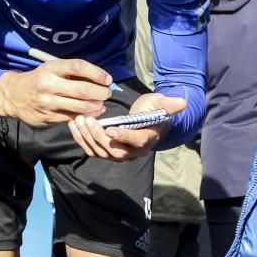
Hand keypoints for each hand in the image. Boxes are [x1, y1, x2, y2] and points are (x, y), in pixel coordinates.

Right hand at [0, 58, 113, 126]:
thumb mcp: (51, 69)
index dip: (96, 73)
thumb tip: (99, 78)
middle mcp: (49, 85)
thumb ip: (71, 73)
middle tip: (107, 93)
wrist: (14, 95)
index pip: (78, 67)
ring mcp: (48, 103)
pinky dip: (87, 116)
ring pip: (80, 107)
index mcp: (51, 68)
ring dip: (96, 106)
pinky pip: (73, 117)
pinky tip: (92, 112)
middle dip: (100, 93)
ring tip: (101, 103)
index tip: (108, 79)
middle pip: (82, 90)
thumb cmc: (39, 79)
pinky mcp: (49, 117)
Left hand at [68, 92, 186, 160]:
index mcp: (147, 139)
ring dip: (87, 137)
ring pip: (100, 152)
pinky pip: (92, 150)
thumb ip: (168, 104)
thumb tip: (182, 102)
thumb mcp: (160, 104)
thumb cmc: (153, 111)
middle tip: (87, 120)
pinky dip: (81, 140)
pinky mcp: (107, 153)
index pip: (135, 142)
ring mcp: (119, 155)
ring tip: (78, 120)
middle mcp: (133, 152)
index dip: (123, 137)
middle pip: (114, 150)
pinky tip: (73, 125)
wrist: (146, 122)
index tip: (109, 129)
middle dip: (98, 137)